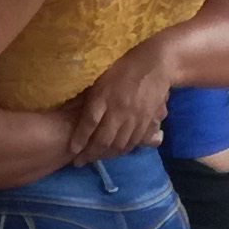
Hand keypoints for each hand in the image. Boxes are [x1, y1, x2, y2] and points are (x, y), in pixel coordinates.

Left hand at [64, 38, 180, 162]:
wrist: (155, 65)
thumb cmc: (123, 70)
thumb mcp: (101, 81)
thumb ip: (91, 100)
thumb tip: (78, 118)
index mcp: (104, 97)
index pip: (89, 122)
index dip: (79, 139)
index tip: (72, 150)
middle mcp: (119, 109)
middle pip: (103, 138)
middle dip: (90, 153)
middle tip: (79, 162)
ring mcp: (134, 117)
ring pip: (118, 144)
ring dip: (105, 155)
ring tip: (95, 159)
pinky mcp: (147, 121)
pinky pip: (133, 141)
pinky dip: (122, 150)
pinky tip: (114, 153)